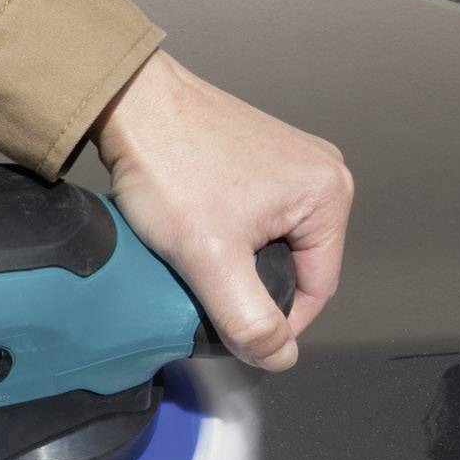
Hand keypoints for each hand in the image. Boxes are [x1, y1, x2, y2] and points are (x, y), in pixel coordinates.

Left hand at [92, 50, 351, 371]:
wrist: (130, 102)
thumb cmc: (170, 163)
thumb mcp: (210, 258)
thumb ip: (249, 318)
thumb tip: (279, 356)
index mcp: (330, 196)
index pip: (316, 291)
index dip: (273, 322)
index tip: (229, 327)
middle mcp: (322, 174)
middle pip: (295, 267)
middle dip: (249, 286)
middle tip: (201, 280)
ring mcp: (291, 163)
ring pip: (270, 245)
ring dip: (233, 260)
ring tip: (193, 249)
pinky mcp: (260, 158)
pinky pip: (254, 219)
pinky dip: (224, 233)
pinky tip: (192, 226)